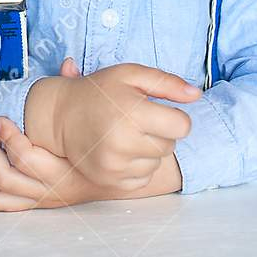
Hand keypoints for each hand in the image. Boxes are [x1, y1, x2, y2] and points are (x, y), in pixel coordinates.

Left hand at [0, 103, 184, 210]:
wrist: (117, 178)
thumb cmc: (104, 144)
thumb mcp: (96, 119)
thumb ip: (80, 91)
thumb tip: (66, 64)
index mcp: (65, 169)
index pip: (26, 158)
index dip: (7, 138)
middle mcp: (51, 189)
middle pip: (7, 176)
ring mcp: (41, 199)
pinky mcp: (33, 204)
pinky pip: (0, 204)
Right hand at [25, 57, 199, 190]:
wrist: (60, 116)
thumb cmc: (99, 92)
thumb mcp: (131, 75)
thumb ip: (167, 82)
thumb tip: (196, 95)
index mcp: (132, 114)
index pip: (182, 126)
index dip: (175, 117)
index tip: (160, 111)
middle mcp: (123, 144)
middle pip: (170, 146)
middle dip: (161, 133)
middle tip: (139, 121)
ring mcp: (115, 166)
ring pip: (156, 163)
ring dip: (149, 151)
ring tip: (127, 135)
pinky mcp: (110, 181)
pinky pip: (143, 179)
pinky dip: (137, 166)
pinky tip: (121, 150)